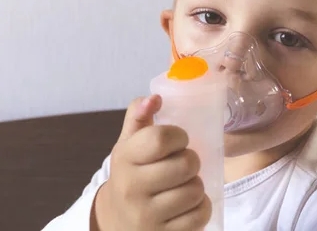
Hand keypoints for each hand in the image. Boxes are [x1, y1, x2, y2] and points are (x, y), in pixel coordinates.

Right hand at [92, 95, 211, 230]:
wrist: (116, 221)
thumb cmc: (131, 174)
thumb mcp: (129, 144)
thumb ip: (139, 115)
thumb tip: (155, 98)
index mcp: (124, 158)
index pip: (160, 139)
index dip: (178, 136)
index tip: (179, 140)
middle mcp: (132, 187)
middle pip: (185, 165)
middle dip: (192, 161)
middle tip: (185, 163)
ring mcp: (147, 216)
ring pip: (195, 190)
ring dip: (196, 184)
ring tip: (185, 183)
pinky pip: (199, 216)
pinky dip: (201, 207)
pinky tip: (188, 204)